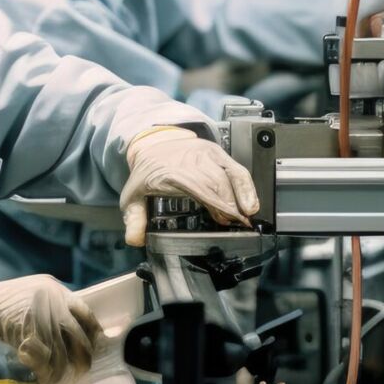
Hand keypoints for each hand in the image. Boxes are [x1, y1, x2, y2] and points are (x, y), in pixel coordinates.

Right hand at [0, 274, 100, 383]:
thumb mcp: (29, 291)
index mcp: (53, 288)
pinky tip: (43, 377)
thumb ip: (50, 303)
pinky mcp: (27, 332)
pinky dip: (45, 371)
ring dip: (62, 370)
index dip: (92, 330)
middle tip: (83, 369)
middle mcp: (51, 300)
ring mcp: (39, 316)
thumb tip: (71, 326)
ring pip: (62, 351)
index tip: (95, 343)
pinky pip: (44, 359)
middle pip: (77, 334)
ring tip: (59, 378)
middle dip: (83, 356)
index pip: (84, 311)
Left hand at [120, 126, 258, 242]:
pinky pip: (236, 168)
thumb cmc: (147, 174)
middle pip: (216, 182)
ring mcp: (206, 155)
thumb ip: (134, 219)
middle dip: (228, 204)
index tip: (223, 219)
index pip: (196, 186)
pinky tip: (251, 203)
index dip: (213, 202)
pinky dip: (246, 186)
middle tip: (235, 225)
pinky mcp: (218, 153)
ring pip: (229, 175)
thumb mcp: (133, 196)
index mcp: (170, 172)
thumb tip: (135, 239)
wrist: (153, 144)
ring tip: (245, 217)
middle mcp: (190, 161)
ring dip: (239, 197)